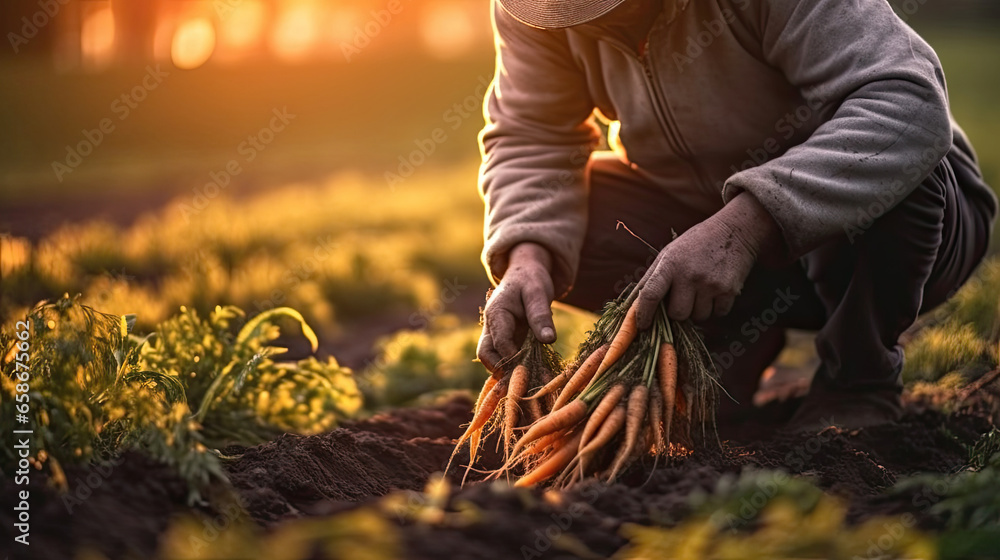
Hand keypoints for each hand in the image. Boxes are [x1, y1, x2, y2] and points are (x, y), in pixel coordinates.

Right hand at [477, 243, 557, 376]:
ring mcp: (497, 334)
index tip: (530, 367)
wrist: (526, 273)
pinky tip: (537, 376)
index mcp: (496, 313)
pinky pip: (507, 358)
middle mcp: (492, 326)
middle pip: (486, 354)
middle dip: (502, 369)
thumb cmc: (531, 279)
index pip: (499, 342)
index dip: (513, 357)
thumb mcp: (538, 292)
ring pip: (494, 359)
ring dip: (509, 372)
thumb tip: (548, 339)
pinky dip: (518, 368)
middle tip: (525, 381)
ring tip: (532, 382)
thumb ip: (541, 315)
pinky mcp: (506, 340)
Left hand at [633, 192, 780, 326]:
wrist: (734, 230)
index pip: (650, 295)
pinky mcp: (729, 290)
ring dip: (698, 310)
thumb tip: (632, 304)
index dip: (643, 314)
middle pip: (677, 314)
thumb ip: (651, 278)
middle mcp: (689, 275)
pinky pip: (718, 314)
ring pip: (698, 317)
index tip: (643, 326)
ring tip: (701, 291)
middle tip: (684, 298)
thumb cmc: (696, 244)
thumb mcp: (669, 254)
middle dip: (679, 312)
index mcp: (670, 264)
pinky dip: (716, 308)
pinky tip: (716, 291)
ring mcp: (710, 284)